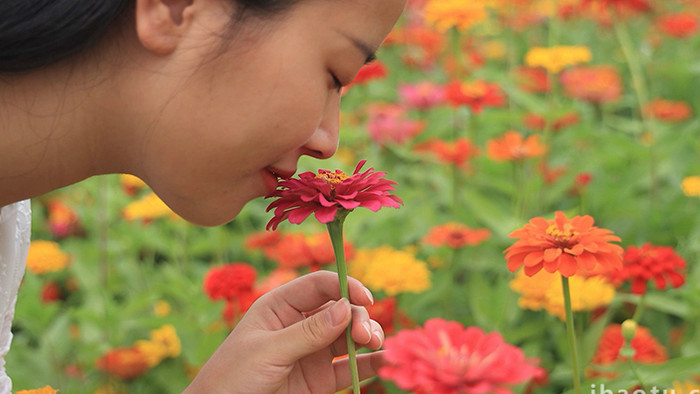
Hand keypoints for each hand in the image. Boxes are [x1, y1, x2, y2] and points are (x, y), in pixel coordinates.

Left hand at [184, 270, 384, 393]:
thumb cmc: (232, 377)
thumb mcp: (268, 351)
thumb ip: (307, 332)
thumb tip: (346, 308)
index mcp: (281, 306)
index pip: (319, 285)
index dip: (345, 286)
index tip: (365, 299)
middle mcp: (300, 325)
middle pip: (341, 309)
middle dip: (358, 317)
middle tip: (364, 336)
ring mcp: (312, 352)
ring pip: (349, 336)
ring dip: (368, 336)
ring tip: (376, 345)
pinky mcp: (320, 380)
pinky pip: (350, 368)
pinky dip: (369, 363)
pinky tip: (384, 360)